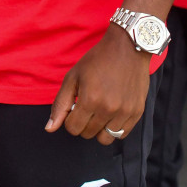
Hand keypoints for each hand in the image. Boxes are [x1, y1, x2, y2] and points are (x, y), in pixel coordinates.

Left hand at [45, 25, 151, 145]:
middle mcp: (108, 109)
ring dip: (98, 128)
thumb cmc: (98, 59)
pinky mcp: (137, 112)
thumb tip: (49, 128)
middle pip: (87, 134)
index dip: (70, 119)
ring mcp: (125, 112)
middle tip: (87, 105)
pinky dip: (114, 128)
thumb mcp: (73, 76)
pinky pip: (122, 134)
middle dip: (83, 122)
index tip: (75, 106)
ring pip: (105, 138)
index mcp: (90, 99)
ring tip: (99, 111)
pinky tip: (112, 112)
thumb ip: (60, 104)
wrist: (128, 47)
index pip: (73, 128)